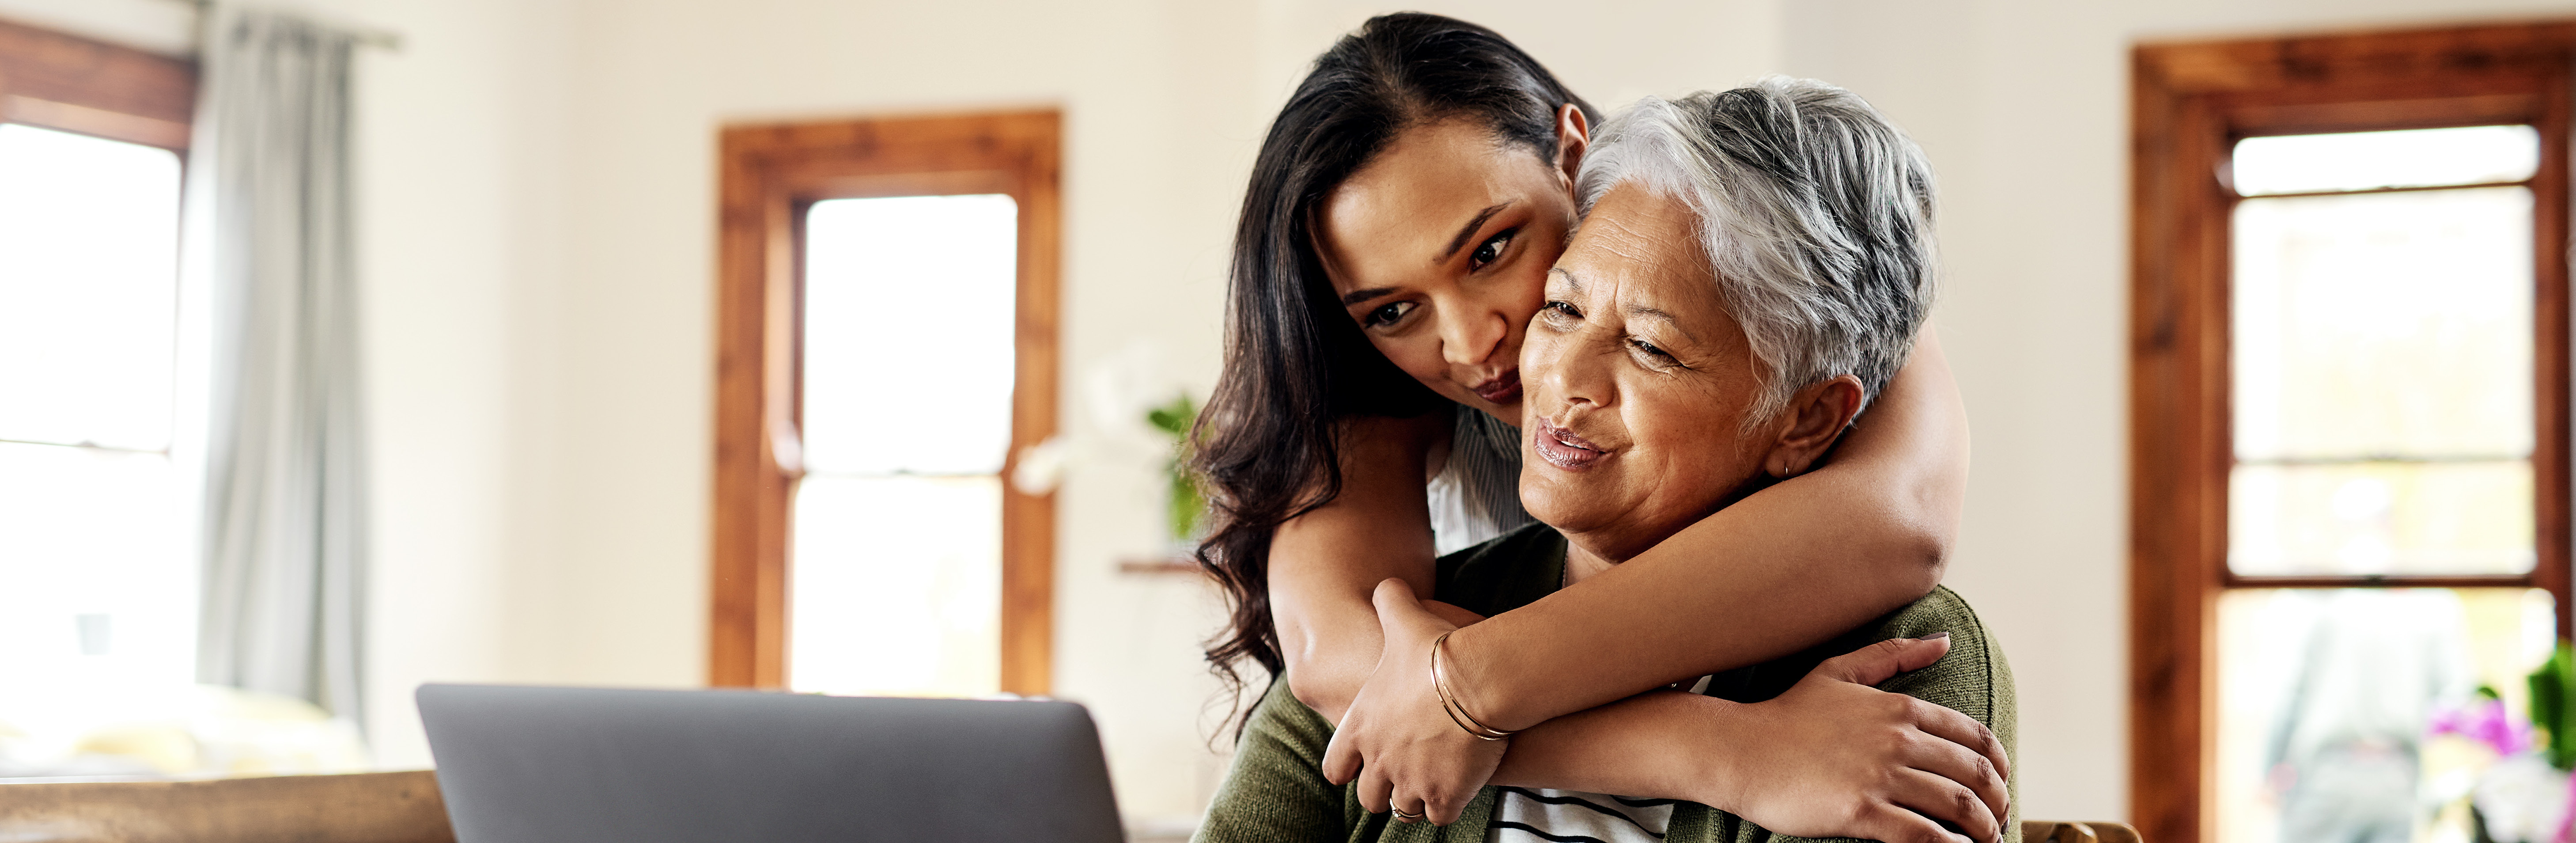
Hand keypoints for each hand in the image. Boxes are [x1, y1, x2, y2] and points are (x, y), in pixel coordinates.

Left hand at [1320, 579, 1501, 825]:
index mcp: (1359, 728)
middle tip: (1401, 779)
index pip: (1335, 766)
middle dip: (1383, 790)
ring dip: (1415, 799)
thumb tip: (1388, 584)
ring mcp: (1411, 782)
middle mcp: (1378, 761)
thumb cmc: (1438, 648)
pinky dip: (1447, 807)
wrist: (1478, 679)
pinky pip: (1440, 817)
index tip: (1355, 770)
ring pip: (1403, 810)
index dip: (1345, 769)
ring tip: (1431, 787)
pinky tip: (1457, 793)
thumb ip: (1390, 601)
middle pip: (1369, 797)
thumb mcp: (1406, 617)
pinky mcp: (1445, 795)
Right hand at [1710, 636, 2012, 842]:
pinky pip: (1924, 835)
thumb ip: (1894, 656)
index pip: (1973, 736)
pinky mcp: (1862, 812)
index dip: (1999, 764)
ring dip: (1983, 828)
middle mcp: (1898, 739)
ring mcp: (1881, 776)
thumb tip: (1944, 640)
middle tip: (1998, 819)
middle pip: (1975, 773)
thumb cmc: (1787, 714)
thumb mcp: (1840, 672)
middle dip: (1998, 801)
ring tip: (1986, 840)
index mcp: (1899, 708)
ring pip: (1958, 805)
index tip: (2001, 783)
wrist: (1739, 750)